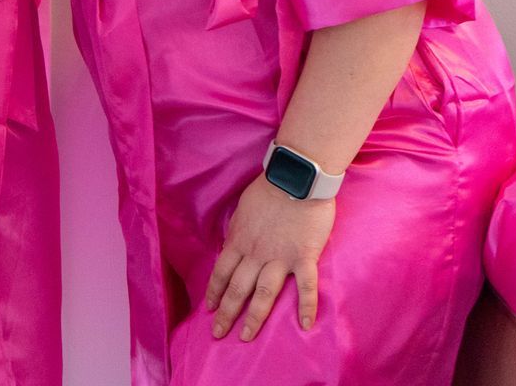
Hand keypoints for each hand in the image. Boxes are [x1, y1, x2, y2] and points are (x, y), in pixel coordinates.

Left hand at [205, 175, 335, 340]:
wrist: (296, 178)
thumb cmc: (268, 189)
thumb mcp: (242, 210)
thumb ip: (238, 231)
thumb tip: (233, 244)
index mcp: (238, 241)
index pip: (221, 272)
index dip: (214, 292)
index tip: (209, 309)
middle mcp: (255, 253)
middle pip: (237, 288)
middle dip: (226, 313)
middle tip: (218, 334)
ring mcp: (280, 257)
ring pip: (264, 293)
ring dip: (254, 317)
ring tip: (246, 337)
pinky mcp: (304, 256)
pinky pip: (306, 287)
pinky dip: (306, 307)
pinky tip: (304, 326)